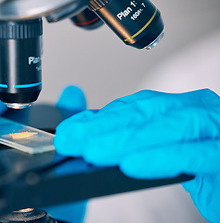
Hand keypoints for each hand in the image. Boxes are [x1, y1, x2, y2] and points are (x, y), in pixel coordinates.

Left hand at [54, 89, 219, 221]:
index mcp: (178, 108)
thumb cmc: (203, 166)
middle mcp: (195, 111)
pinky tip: (132, 164)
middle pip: (144, 113)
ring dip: (126, 139)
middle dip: (103, 127)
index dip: (99, 118)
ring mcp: (213, 128)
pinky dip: (160, 158)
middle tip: (70, 140)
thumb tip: (85, 129)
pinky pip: (191, 154)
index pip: (133, 108)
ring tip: (93, 152)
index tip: (69, 131)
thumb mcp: (160, 149)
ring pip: (165, 127)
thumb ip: (127, 136)